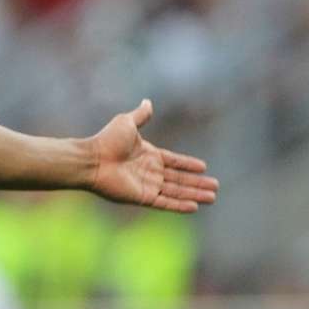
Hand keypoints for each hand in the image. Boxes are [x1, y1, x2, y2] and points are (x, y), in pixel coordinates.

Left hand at [88, 99, 218, 212]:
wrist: (92, 159)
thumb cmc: (106, 141)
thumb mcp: (127, 123)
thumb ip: (140, 115)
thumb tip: (148, 102)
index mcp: (147, 155)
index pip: (173, 161)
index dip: (188, 164)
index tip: (204, 167)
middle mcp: (149, 171)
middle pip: (178, 179)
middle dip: (197, 183)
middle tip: (215, 187)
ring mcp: (146, 185)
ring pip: (176, 192)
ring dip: (194, 194)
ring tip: (212, 197)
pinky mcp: (142, 197)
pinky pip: (165, 203)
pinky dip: (180, 205)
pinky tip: (195, 207)